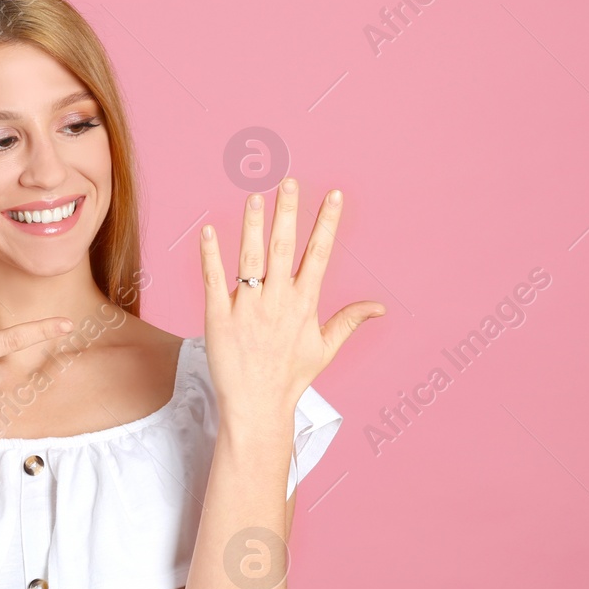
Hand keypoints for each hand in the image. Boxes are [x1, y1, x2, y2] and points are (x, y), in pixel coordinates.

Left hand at [199, 179, 383, 427]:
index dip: (327, 223)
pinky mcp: (218, 318)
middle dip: (288, 212)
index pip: (319, 254)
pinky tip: (208, 231)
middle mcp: (278, 301)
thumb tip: (380, 307)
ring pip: (250, 259)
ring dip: (252, 226)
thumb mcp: (325, 349)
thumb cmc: (290, 378)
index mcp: (304, 304)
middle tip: (289, 181)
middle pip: (283, 248)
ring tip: (254, 197)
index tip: (334, 194)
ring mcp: (247, 308)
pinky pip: (214, 281)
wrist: (257, 407)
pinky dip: (211, 256)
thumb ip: (349, 321)